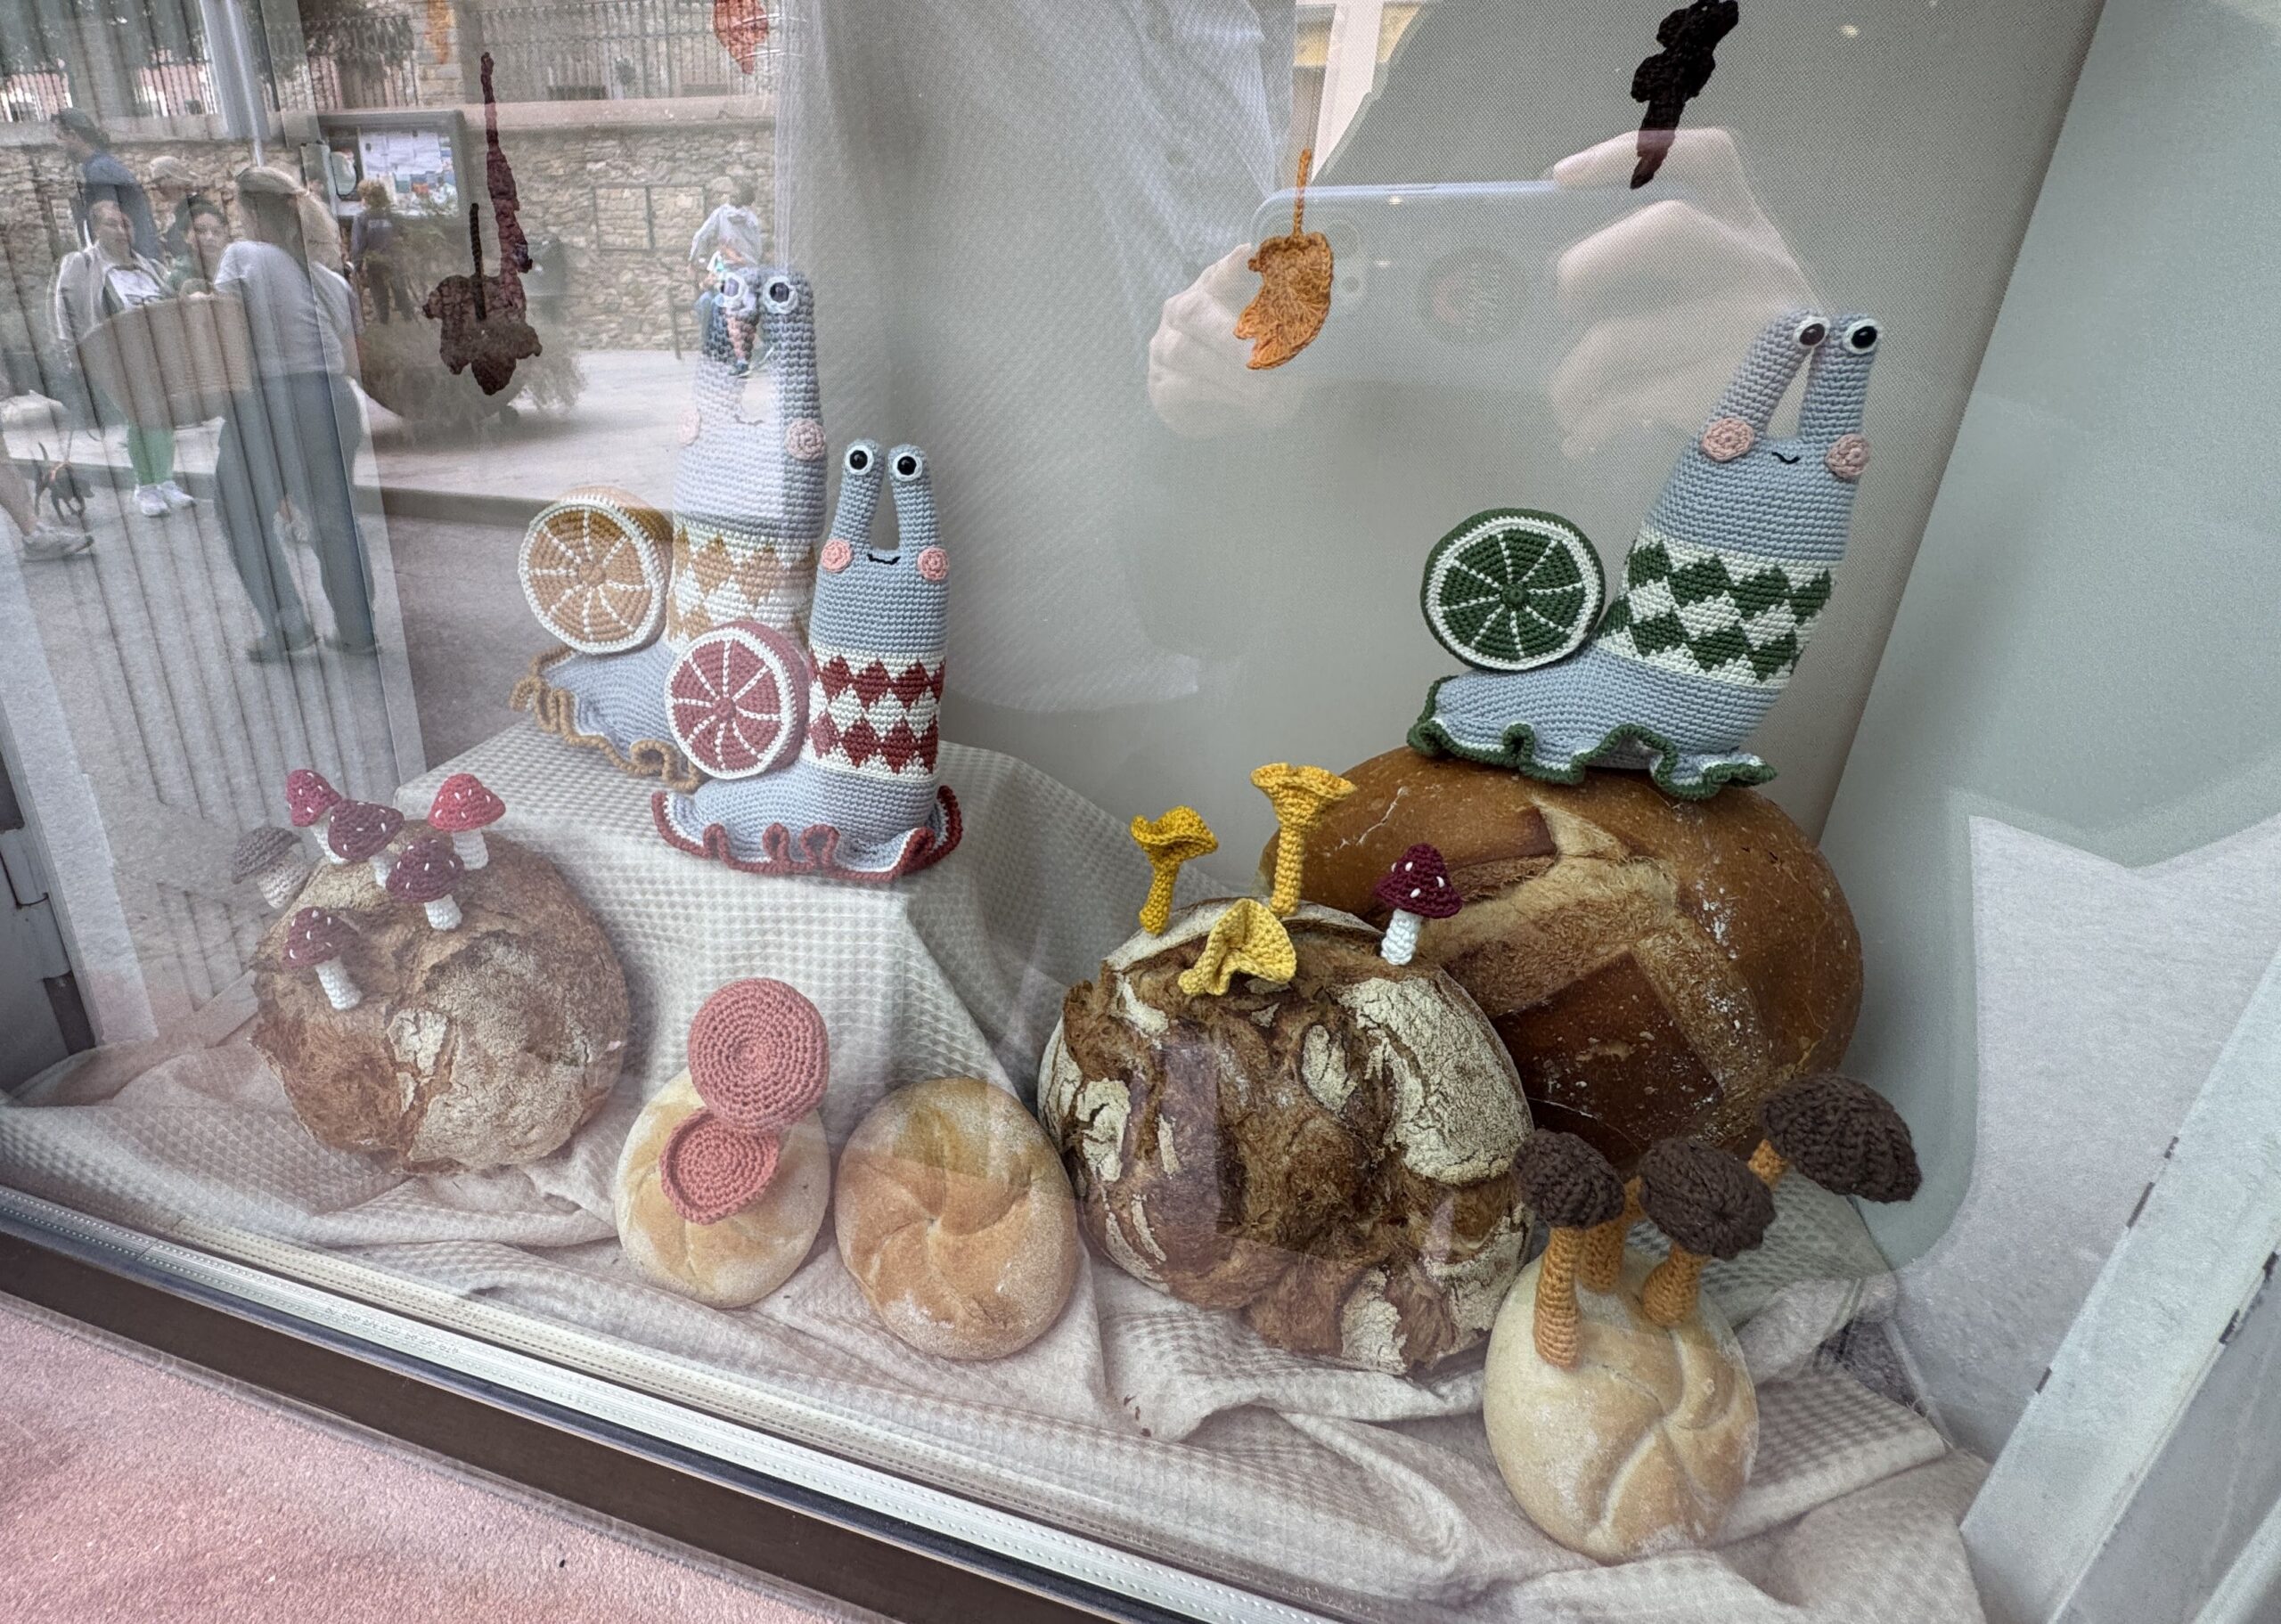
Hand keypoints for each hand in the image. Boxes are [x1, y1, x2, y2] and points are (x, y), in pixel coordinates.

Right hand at [1147, 245, 1311, 438]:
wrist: (1223, 414)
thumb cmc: (1250, 371)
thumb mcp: (1272, 350)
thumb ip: (1278, 334)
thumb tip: (1297, 333)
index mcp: (1209, 294)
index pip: (1217, 275)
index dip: (1230, 267)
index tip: (1248, 253)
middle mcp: (1179, 314)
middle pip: (1192, 311)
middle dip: (1225, 333)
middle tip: (1255, 355)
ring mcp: (1164, 348)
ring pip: (1184, 350)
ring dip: (1225, 370)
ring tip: (1260, 390)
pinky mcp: (1161, 385)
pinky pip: (1181, 384)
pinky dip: (1216, 392)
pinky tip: (1243, 401)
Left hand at [1548, 128, 1814, 457]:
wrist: (1804, 453)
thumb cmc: (1753, 366)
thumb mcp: (1740, 297)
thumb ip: (1681, 272)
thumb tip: (1571, 280)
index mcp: (1754, 237)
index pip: (1709, 159)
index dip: (1632, 153)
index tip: (1562, 175)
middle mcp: (1757, 271)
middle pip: (1665, 228)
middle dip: (1590, 262)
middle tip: (1567, 302)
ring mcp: (1745, 332)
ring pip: (1617, 339)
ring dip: (1569, 378)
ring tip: (1564, 402)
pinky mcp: (1722, 394)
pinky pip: (1623, 403)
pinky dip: (1589, 423)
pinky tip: (1580, 437)